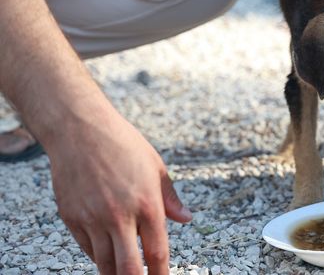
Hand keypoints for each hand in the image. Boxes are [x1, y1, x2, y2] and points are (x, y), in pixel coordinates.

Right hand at [47, 106, 191, 274]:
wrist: (79, 128)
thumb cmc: (122, 144)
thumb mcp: (156, 166)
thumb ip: (170, 198)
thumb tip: (186, 218)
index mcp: (147, 204)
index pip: (156, 253)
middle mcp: (120, 216)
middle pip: (128, 268)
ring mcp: (93, 219)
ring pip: (104, 263)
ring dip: (114, 274)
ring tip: (123, 274)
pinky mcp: (71, 217)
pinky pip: (87, 248)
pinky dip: (98, 256)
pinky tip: (106, 255)